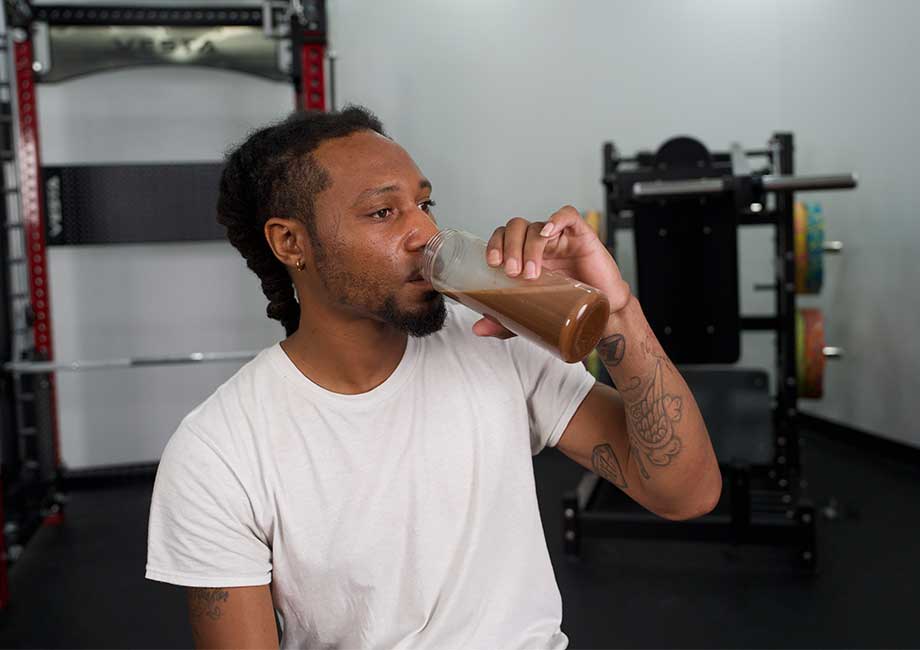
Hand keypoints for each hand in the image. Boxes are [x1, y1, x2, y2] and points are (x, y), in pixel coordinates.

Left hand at [471, 206, 631, 338]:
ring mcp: (560, 238)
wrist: (601, 316)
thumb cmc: (567, 309)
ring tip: (531, 273)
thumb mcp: (531, 316)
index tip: (492, 263)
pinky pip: (568, 215)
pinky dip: (556, 219)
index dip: (495, 244)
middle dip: (510, 247)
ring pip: (537, 226)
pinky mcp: (581, 235)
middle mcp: (540, 243)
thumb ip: (505, 320)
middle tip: (512, 272)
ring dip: (530, 246)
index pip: (502, 237)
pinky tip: (548, 232)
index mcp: (524, 255)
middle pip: (516, 228)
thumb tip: (478, 328)